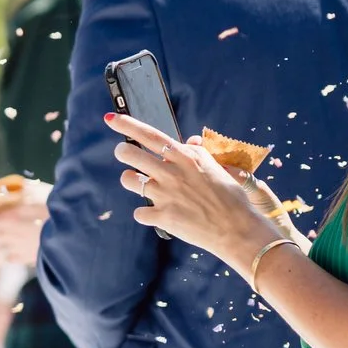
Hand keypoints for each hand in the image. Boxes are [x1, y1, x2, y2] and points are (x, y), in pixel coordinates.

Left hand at [107, 111, 292, 267]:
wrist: (238, 229)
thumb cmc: (230, 198)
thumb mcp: (216, 168)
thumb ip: (197, 154)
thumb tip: (189, 141)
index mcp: (186, 157)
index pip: (150, 135)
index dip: (127, 125)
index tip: (110, 118)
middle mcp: (172, 172)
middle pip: (129, 153)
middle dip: (122, 152)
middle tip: (125, 154)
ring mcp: (165, 193)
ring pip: (127, 179)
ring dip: (132, 181)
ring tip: (145, 186)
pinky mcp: (161, 215)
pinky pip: (140, 212)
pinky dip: (148, 214)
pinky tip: (161, 215)